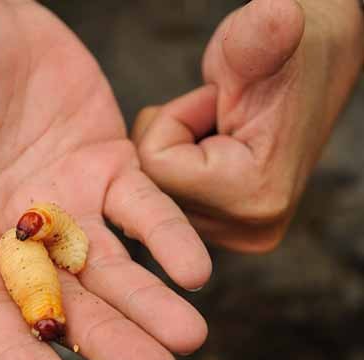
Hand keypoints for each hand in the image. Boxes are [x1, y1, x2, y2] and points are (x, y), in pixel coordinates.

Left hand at [132, 0, 363, 251]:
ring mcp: (238, 234)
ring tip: (218, 130)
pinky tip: (211, 148)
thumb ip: (258, 37)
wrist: (308, 68)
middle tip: (215, 114)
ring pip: (158, 195)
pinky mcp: (228, 229)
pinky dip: (177, 168)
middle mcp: (249, 230)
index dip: (173, 123)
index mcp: (256, 194)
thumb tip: (279, 14)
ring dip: (173, 153)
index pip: (157, 168)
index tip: (215, 101)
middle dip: (169, 141)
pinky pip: (168, 199)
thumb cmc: (277, 51)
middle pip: (154, 190)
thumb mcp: (258, 38)